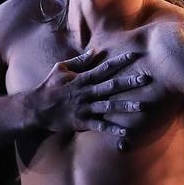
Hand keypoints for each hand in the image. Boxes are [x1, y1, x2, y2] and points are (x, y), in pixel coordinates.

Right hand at [31, 49, 149, 136]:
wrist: (37, 108)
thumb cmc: (49, 86)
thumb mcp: (61, 68)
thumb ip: (78, 61)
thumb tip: (93, 51)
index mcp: (82, 79)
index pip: (104, 68)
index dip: (119, 61)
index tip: (134, 55)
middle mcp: (86, 93)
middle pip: (111, 86)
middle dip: (129, 82)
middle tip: (146, 79)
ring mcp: (85, 108)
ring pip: (109, 106)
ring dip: (127, 106)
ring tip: (143, 106)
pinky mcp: (82, 122)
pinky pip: (100, 126)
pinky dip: (113, 130)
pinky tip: (126, 133)